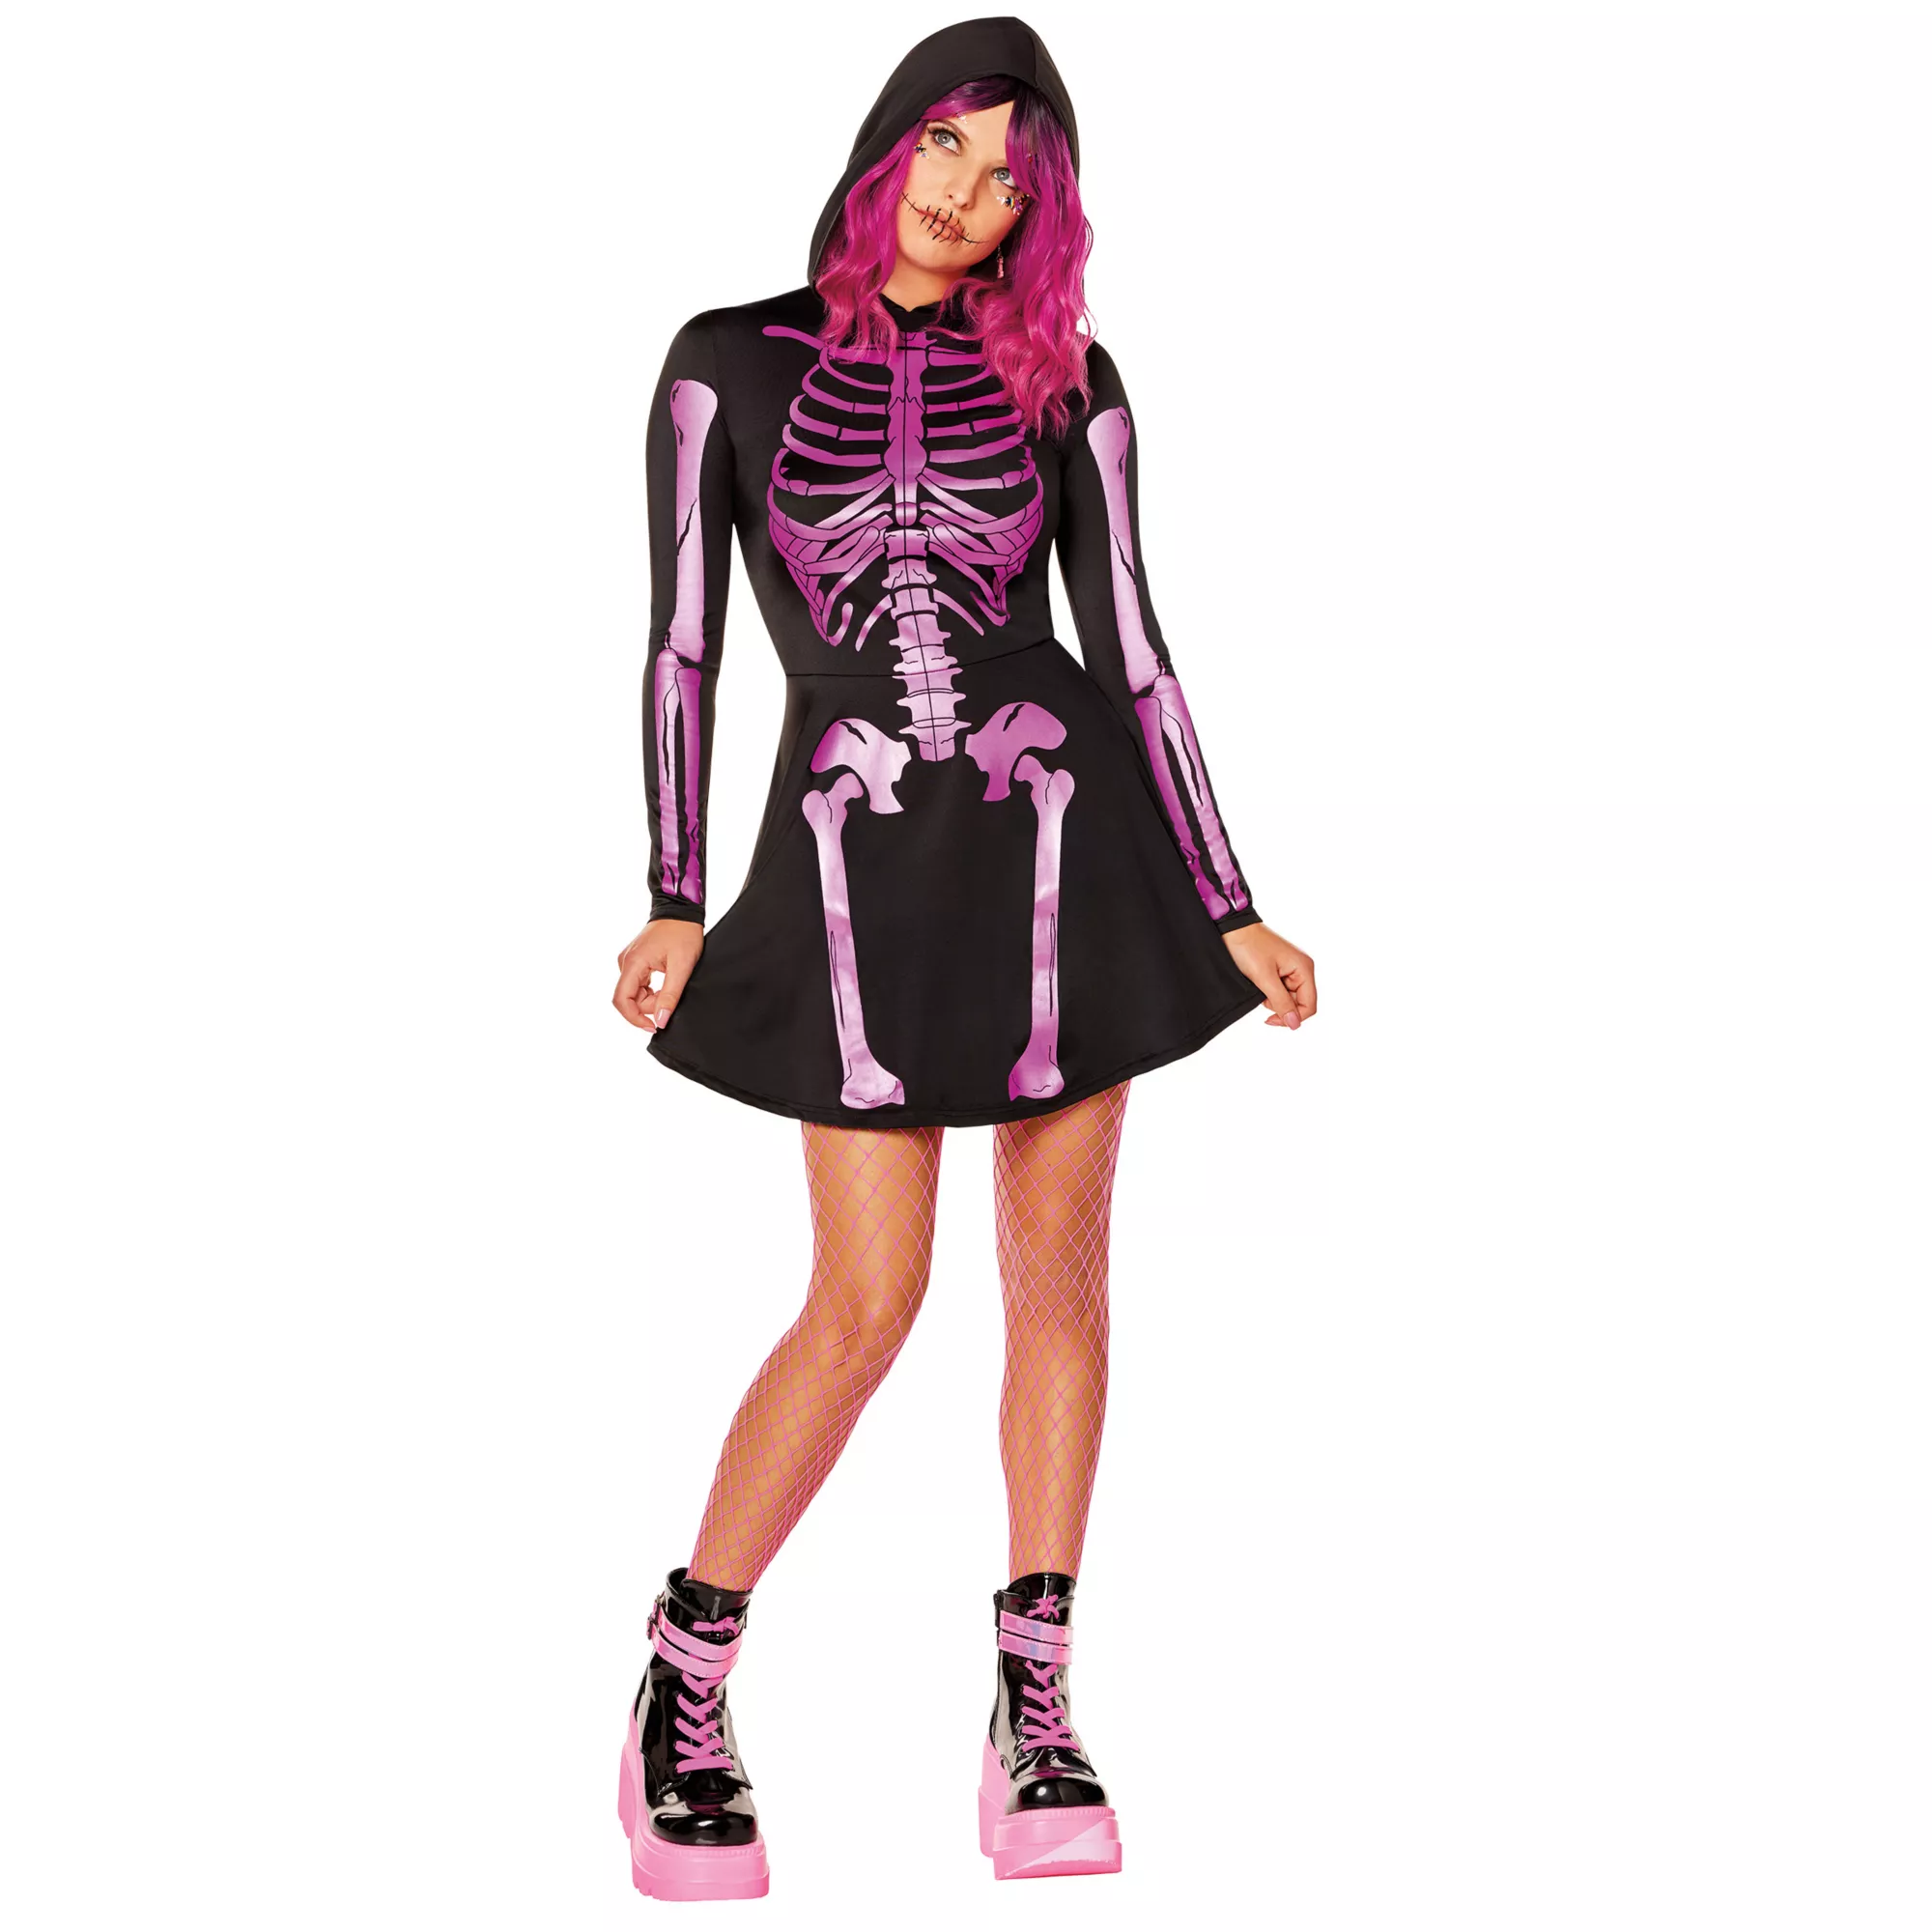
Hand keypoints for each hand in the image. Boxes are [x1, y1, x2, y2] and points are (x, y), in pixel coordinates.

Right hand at [613, 918, 704, 1032]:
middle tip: (672, 998)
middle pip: (629, 998)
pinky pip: (638, 984)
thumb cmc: (683, 933)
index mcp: (632, 963)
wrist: (681, 911)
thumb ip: (670, 995)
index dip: (635, 1018)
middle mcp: (625, 963)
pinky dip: (652, 990)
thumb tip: (661, 1020)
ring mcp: (629, 961)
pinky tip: (666, 981)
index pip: (622, 1000)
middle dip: (650, 1005)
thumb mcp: (682, 967)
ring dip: (652, 998)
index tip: (653, 1026)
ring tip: (672, 984)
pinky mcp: (635, 961)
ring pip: (635, 993)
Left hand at [1224, 923, 1316, 1028]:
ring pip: (1288, 998)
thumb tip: (1295, 1024)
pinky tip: (1259, 983)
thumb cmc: (1248, 946)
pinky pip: (1280, 989)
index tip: (1270, 1019)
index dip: (1292, 1017)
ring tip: (1259, 985)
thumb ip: (1281, 1002)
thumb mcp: (1264, 978)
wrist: (1232, 929)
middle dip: (1280, 1006)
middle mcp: (1302, 968)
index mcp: (1304, 968)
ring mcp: (1292, 969)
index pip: (1309, 1005)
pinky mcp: (1281, 969)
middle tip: (1262, 998)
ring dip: (1273, 999)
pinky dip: (1269, 992)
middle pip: (1299, 1002)